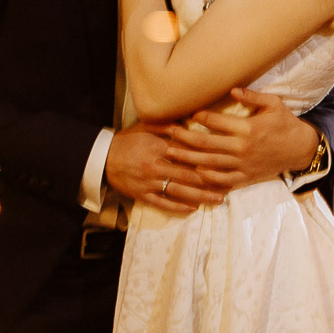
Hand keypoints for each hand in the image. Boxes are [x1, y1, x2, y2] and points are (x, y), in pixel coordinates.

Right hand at [104, 124, 220, 212]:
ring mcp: (149, 182)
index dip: (207, 159)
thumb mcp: (145, 127)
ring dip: (200, 196)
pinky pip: (163, 203)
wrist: (102, 158)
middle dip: (210, 181)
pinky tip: (193, 209)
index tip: (225, 161)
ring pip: (179, 191)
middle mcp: (156, 166)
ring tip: (218, 200)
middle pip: (188, 175)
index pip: (187, 154)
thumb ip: (168, 126)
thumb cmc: (126, 141)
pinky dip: (178, 207)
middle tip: (230, 184)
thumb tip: (191, 123)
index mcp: (158, 147)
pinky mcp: (142, 195)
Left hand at [165, 89, 320, 191]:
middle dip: (184, 138)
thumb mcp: (274, 104)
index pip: (217, 122)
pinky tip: (193, 172)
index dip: (200, 117)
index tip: (188, 113)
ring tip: (171, 153)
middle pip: (206, 143)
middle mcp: (242, 148)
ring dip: (188, 157)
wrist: (300, 150)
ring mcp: (243, 165)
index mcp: (248, 128)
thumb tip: (232, 89)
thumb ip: (252, 97)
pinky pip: (222, 180)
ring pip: (209, 163)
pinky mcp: (245, 178)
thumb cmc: (285, 124)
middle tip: (169, 132)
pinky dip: (206, 177)